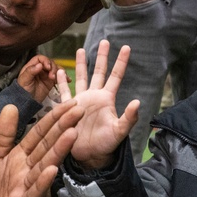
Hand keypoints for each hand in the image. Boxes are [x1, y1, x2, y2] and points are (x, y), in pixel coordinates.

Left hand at [0, 99, 84, 196]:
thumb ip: (4, 136)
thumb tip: (11, 106)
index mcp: (21, 159)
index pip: (39, 134)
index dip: (52, 118)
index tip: (70, 102)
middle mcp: (28, 171)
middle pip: (46, 147)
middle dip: (61, 128)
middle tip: (79, 109)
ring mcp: (27, 190)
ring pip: (44, 167)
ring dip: (57, 151)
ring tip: (71, 134)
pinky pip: (33, 194)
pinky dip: (42, 182)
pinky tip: (51, 171)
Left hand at [17, 54, 62, 102]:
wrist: (26, 102)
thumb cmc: (22, 90)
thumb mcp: (24, 80)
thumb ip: (30, 71)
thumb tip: (39, 65)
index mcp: (32, 66)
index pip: (41, 59)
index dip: (45, 61)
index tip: (48, 67)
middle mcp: (40, 69)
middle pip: (50, 63)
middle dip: (53, 68)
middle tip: (52, 76)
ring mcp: (46, 75)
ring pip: (55, 69)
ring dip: (59, 72)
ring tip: (58, 79)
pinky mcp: (51, 82)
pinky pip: (59, 77)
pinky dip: (64, 78)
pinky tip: (68, 80)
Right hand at [55, 41, 137, 169]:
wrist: (90, 155)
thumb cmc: (107, 144)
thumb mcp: (120, 131)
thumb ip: (129, 117)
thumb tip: (137, 102)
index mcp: (107, 99)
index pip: (115, 76)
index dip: (120, 62)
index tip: (126, 47)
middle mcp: (94, 96)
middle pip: (99, 72)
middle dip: (102, 57)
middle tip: (105, 41)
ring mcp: (81, 102)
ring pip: (81, 78)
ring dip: (81, 64)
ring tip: (81, 49)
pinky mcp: (68, 109)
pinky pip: (64, 93)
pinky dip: (61, 83)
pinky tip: (58, 72)